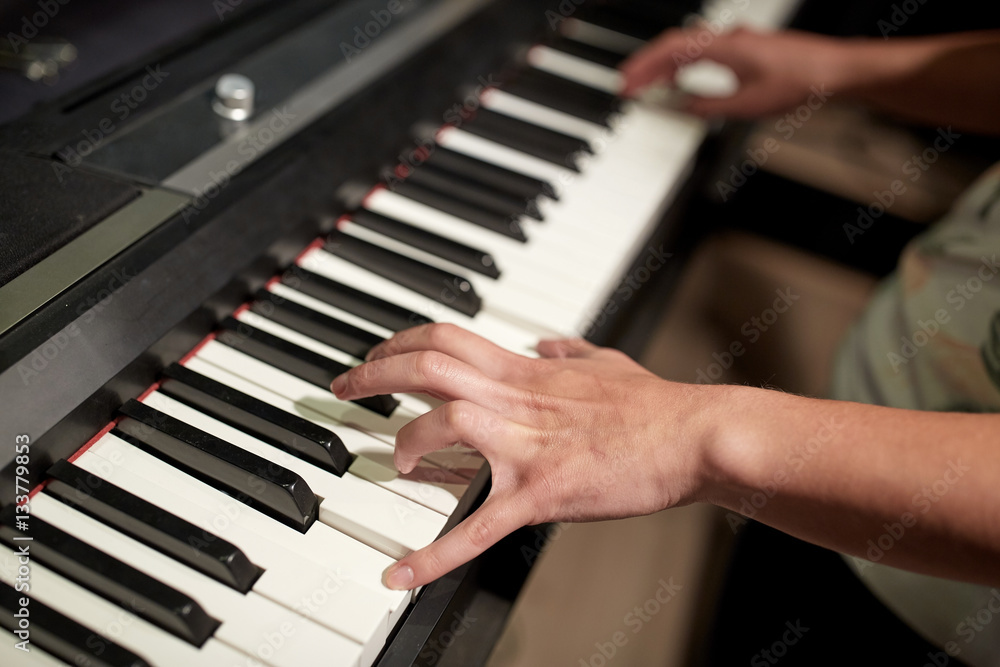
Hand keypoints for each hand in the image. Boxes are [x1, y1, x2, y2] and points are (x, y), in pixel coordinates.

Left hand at [330, 323, 717, 589]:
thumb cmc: (653, 404)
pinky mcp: (542, 493)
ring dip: (406, 442)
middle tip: (344, 388)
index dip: (398, 341)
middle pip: (429, 366)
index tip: (374, 354)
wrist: (692, 436)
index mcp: (526, 371)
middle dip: (374, 373)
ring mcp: (527, 445)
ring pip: (446, 423)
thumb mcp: (606, 361)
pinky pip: (479, 525)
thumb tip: (550, 341)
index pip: (445, 337)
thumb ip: (570, 350)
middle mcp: (517, 399)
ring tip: (393, 464)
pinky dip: (435, 554)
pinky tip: (402, 574)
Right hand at [620, 26, 844, 116]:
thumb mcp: (748, 105)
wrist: (836, 70)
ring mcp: (738, 42)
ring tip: (646, 85)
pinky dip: (685, 66)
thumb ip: (709, 107)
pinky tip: (680, 81)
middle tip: (627, 86)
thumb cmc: (802, 81)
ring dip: (664, 66)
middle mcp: (730, 38)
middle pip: (675, 45)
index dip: (644, 65)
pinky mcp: (746, 49)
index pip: (672, 49)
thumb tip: (681, 109)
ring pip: (689, 48)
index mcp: (726, 46)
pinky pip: (705, 52)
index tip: (626, 81)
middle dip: (647, 66)